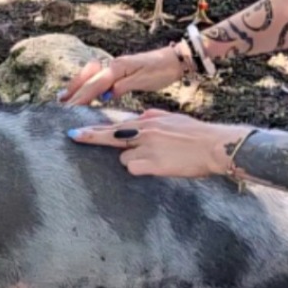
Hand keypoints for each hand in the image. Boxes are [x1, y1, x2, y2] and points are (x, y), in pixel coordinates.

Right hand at [59, 46, 186, 105]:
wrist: (174, 59)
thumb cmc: (162, 71)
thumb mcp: (143, 81)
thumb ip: (122, 87)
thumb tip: (104, 95)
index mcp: (117, 68)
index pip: (94, 85)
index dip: (81, 98)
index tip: (69, 109)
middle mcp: (112, 65)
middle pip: (87, 79)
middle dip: (73, 91)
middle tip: (60, 105)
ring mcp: (115, 66)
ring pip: (89, 76)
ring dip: (76, 85)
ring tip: (63, 97)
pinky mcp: (119, 70)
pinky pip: (97, 77)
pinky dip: (87, 83)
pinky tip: (84, 91)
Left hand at [67, 108, 252, 178]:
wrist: (214, 146)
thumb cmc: (197, 134)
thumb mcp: (173, 119)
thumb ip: (154, 118)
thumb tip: (141, 116)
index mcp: (149, 120)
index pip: (115, 124)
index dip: (95, 129)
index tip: (76, 131)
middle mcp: (144, 131)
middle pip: (110, 136)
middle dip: (90, 137)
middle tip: (73, 136)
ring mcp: (147, 147)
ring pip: (124, 159)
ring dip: (133, 162)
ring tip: (156, 160)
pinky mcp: (153, 164)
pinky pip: (135, 169)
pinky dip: (141, 171)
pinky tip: (157, 168)